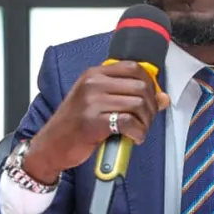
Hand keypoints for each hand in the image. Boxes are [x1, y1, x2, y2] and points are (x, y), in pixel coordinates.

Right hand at [24, 61, 169, 183]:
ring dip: (146, 121)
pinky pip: (129, 122)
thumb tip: (163, 98)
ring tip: (140, 130)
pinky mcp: (93, 122)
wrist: (51, 145)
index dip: (150, 84)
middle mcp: (93, 84)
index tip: (151, 98)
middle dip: (151, 106)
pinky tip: (135, 138)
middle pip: (140, 86)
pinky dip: (138, 132)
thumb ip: (128, 96)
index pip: (133, 67)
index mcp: (94, 74)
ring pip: (138, 104)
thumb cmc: (74, 125)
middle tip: (147, 120)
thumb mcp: (98, 103)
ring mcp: (92, 102)